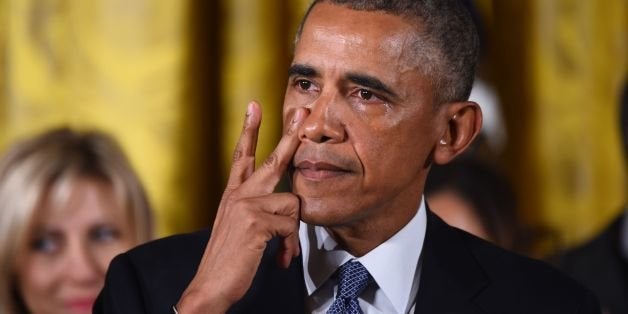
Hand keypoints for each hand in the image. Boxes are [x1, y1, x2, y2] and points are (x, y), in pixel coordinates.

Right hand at [176, 101, 306, 312]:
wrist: (210, 286)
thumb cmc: (230, 260)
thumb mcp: (242, 228)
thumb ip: (260, 211)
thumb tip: (288, 205)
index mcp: (233, 195)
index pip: (241, 155)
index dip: (249, 130)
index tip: (254, 106)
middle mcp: (238, 195)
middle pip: (271, 160)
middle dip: (290, 135)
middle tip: (302, 112)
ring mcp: (245, 206)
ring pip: (291, 204)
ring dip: (291, 232)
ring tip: (281, 250)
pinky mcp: (254, 221)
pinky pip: (289, 225)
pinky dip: (288, 245)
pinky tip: (278, 257)